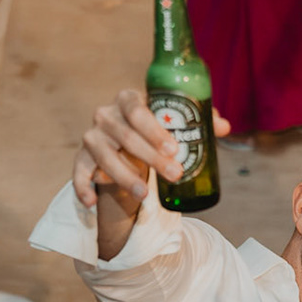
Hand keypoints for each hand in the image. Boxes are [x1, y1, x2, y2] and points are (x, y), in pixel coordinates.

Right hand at [73, 88, 186, 208]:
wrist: (124, 141)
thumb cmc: (153, 128)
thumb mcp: (173, 122)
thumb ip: (198, 121)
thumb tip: (222, 126)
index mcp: (128, 99)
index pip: (137, 109)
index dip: (154, 130)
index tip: (174, 149)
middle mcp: (106, 114)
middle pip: (125, 135)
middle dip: (150, 157)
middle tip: (174, 174)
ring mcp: (91, 135)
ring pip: (105, 156)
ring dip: (125, 177)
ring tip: (145, 195)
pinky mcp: (82, 157)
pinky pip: (78, 172)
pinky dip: (82, 187)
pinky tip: (91, 202)